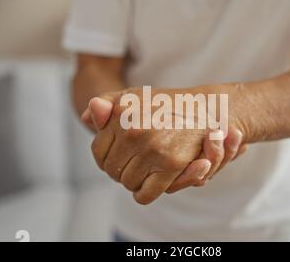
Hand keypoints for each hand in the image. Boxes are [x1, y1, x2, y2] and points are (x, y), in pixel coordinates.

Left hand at [83, 86, 247, 203]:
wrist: (202, 107)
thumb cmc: (164, 103)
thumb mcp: (133, 96)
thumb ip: (106, 104)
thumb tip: (86, 117)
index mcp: (121, 113)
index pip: (98, 152)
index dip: (106, 158)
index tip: (118, 156)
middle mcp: (134, 130)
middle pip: (112, 170)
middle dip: (120, 170)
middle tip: (133, 164)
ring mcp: (153, 147)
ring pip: (128, 183)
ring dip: (134, 181)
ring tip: (143, 170)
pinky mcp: (172, 164)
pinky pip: (145, 194)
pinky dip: (144, 194)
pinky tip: (148, 183)